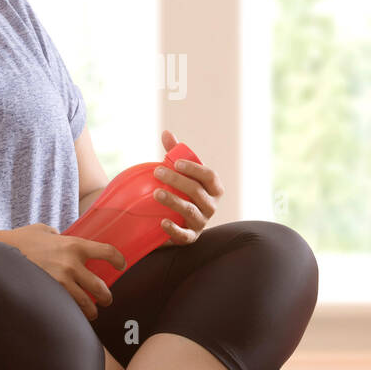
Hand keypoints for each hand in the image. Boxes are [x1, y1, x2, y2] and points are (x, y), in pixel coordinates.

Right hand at [0, 222, 125, 320]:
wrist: (1, 252)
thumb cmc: (23, 239)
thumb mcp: (46, 231)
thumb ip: (59, 236)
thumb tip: (62, 239)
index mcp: (75, 244)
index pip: (107, 252)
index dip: (118, 260)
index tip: (121, 265)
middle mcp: (71, 263)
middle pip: (100, 287)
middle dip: (106, 297)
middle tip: (106, 300)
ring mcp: (60, 281)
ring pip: (86, 303)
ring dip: (92, 310)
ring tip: (92, 313)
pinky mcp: (49, 294)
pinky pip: (68, 308)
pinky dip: (73, 313)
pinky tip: (72, 315)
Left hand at [153, 129, 224, 246]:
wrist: (177, 218)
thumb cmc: (181, 190)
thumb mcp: (180, 172)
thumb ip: (174, 153)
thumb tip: (166, 132)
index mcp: (214, 188)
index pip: (209, 176)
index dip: (194, 168)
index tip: (175, 162)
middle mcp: (211, 206)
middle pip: (197, 191)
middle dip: (177, 180)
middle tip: (157, 171)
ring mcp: (202, 222)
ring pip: (190, 211)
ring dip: (174, 201)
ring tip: (156, 192)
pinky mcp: (190, 237)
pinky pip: (185, 235)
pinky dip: (174, 229)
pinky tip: (162, 222)